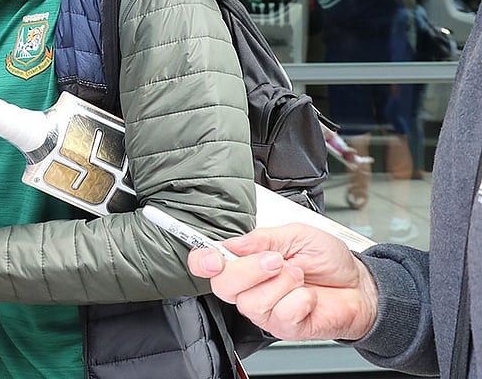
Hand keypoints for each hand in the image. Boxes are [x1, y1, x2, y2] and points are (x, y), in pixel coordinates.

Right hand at [187, 223, 379, 341]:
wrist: (359, 286)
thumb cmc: (327, 260)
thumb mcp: (296, 235)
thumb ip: (262, 238)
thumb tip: (233, 243)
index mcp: (245, 260)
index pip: (207, 263)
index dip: (202, 260)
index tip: (214, 258)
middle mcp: (249, 287)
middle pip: (223, 285)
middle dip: (251, 269)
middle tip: (277, 260)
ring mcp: (265, 309)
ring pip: (251, 302)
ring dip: (282, 284)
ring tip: (299, 277)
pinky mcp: (283, 327)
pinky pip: (280, 314)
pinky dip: (300, 299)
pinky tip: (307, 295)